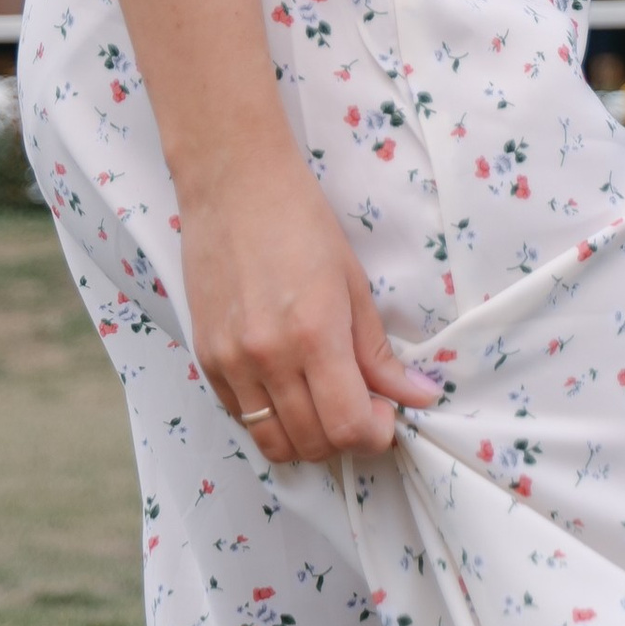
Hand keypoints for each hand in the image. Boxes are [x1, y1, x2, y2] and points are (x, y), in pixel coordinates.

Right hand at [180, 145, 439, 468]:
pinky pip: (242, 417)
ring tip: (323, 402)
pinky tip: (287, 386)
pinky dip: (271, 418)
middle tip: (360, 406)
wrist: (233, 181)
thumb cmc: (300, 220)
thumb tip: (418, 396)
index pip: (347, 427)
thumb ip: (379, 353)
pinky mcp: (206, 358)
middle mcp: (268, 357)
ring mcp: (231, 362)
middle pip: (312, 443)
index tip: (384, 414)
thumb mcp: (352, 283)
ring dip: (307, 438)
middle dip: (346, 438)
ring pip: (273, 443)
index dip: (374, 434)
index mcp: (314, 334)